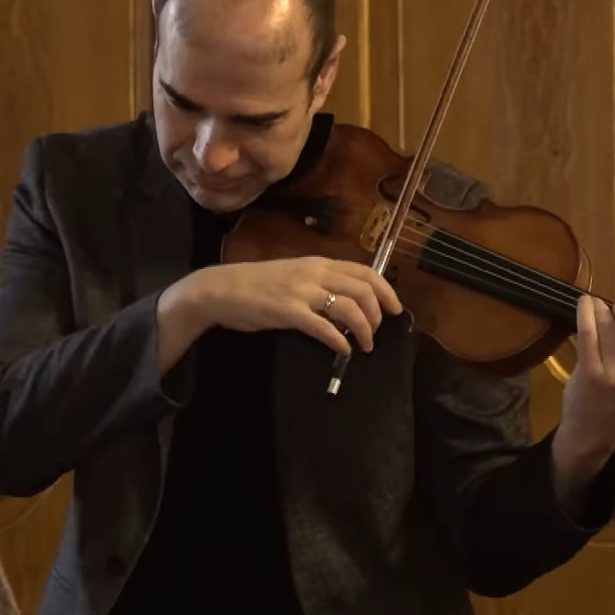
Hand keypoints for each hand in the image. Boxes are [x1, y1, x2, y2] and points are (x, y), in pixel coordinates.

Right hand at [155, 256, 401, 371]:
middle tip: (377, 332)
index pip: (365, 271)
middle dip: (378, 315)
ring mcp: (302, 292)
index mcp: (317, 263)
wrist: (219, 290)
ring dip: (364, 330)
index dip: (386, 290)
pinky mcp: (289, 312)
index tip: (395, 309)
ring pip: (351, 308)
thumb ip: (317, 283)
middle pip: (365, 290)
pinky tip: (343, 351)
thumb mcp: (291, 274)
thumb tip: (342, 300)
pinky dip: (340, 342)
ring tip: (364, 346)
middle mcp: (315, 273)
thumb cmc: (254, 284)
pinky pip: (325, 328)